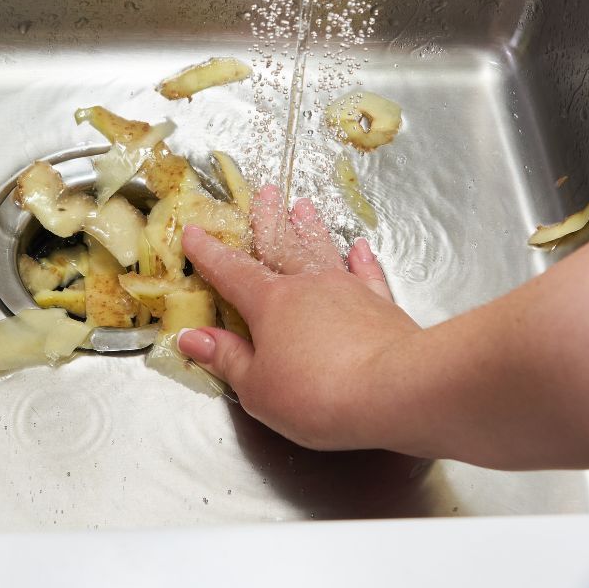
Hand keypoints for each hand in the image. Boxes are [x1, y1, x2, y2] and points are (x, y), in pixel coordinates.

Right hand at [178, 186, 423, 451]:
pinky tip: (360, 248)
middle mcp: (308, 286)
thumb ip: (226, 358)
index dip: (210, 254)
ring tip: (303, 207)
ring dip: (311, 229)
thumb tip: (192, 337)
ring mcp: (348, 291)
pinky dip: (363, 261)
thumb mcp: (257, 388)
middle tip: (264, 193)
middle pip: (282, 246)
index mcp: (269, 303)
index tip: (194, 234)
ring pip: (323, 251)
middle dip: (268, 221)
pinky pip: (368, 275)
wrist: (396, 391)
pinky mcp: (382, 306)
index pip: (231, 272)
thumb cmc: (318, 394)